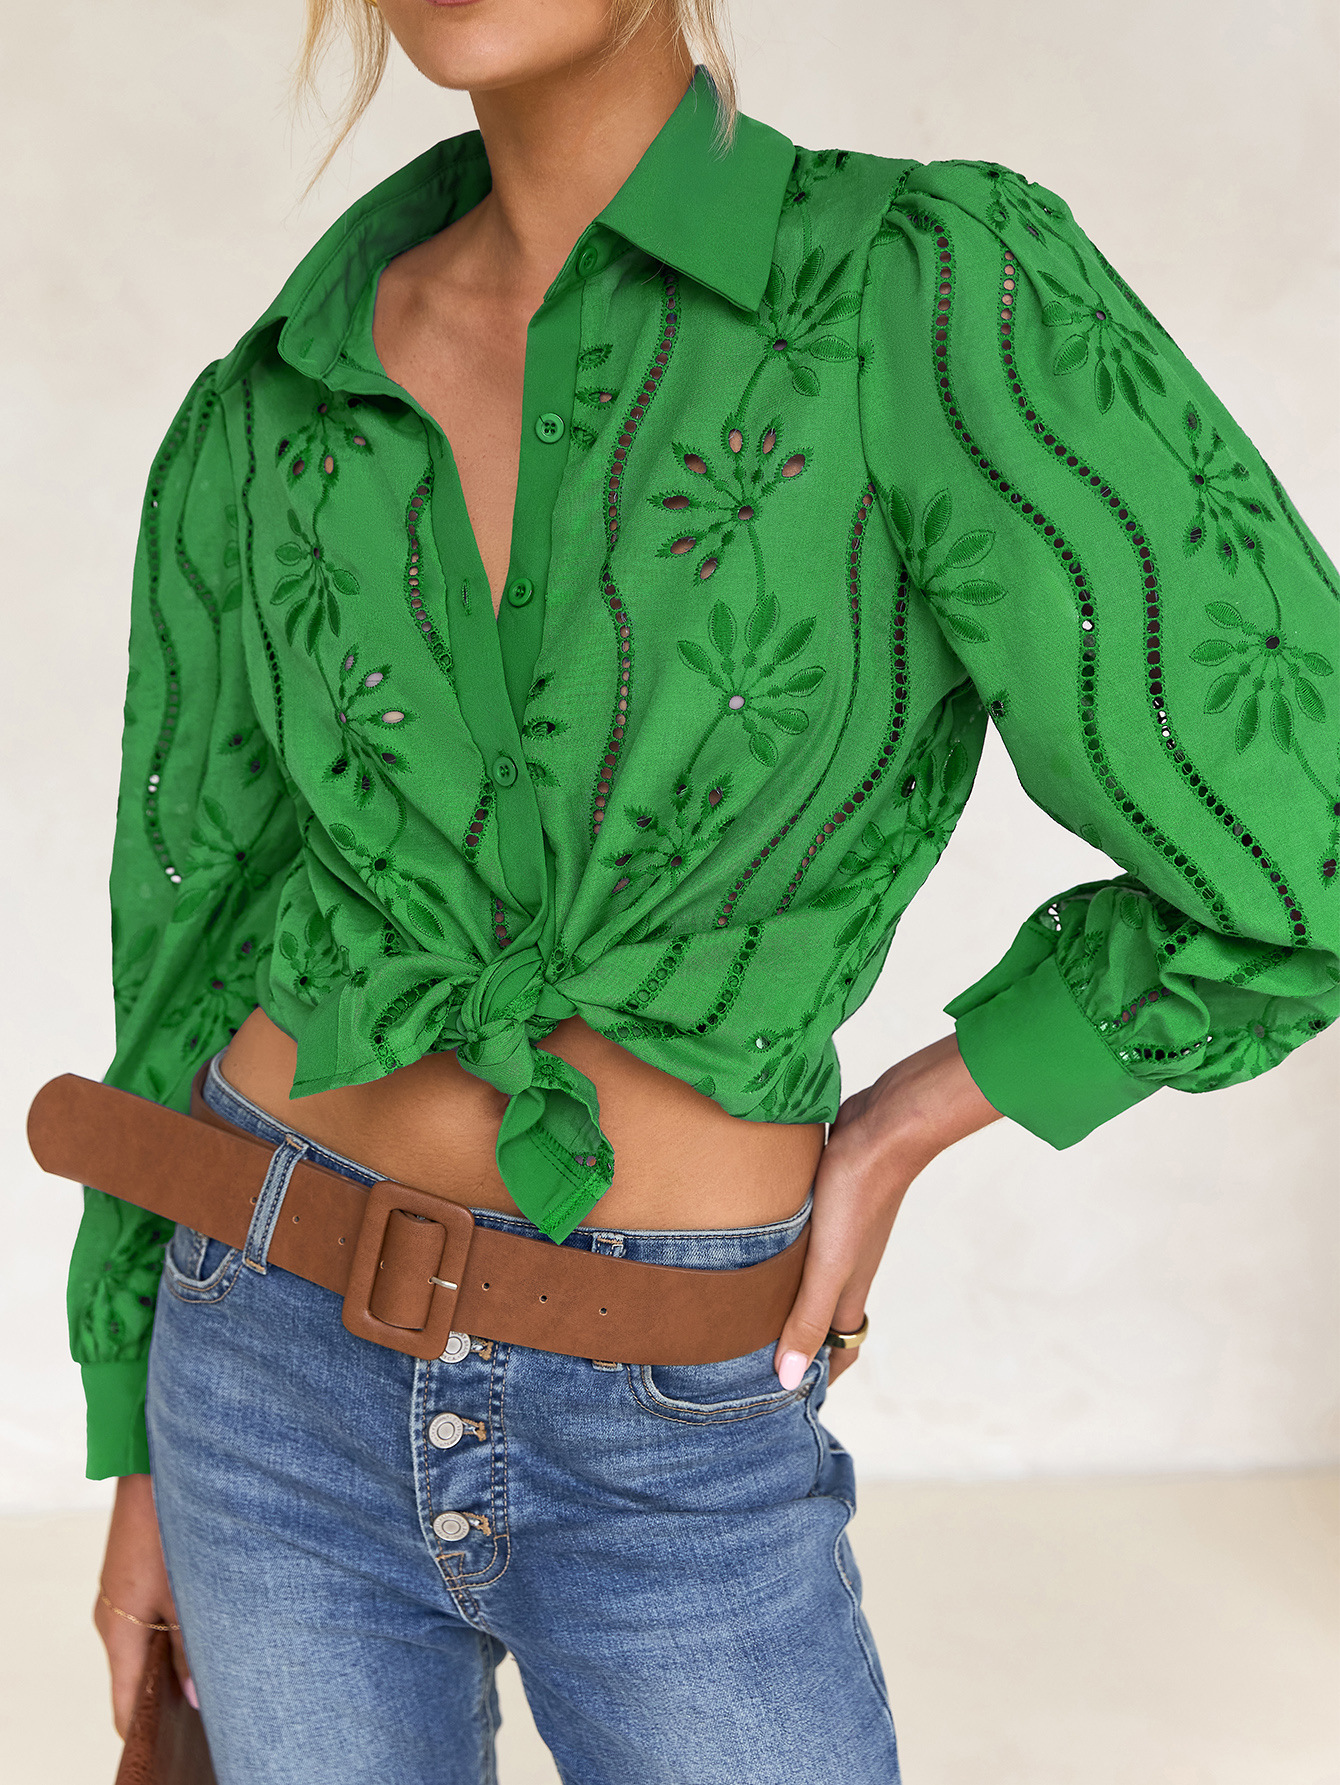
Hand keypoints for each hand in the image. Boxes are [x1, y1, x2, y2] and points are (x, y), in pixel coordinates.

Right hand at [95, 1473, 193, 1737]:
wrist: (150, 1470)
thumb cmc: (167, 1526)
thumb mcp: (187, 1594)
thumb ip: (190, 1649)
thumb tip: (197, 1699)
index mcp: (119, 1633)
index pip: (123, 1705)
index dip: (145, 1729)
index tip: (173, 1746)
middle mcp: (113, 1619)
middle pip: (134, 1678)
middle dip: (166, 1698)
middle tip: (210, 1711)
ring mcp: (122, 1597)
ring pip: (145, 1646)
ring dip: (172, 1660)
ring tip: (216, 1673)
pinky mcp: (134, 1576)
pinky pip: (149, 1618)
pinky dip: (171, 1632)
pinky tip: (204, 1630)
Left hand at [774, 1033, 1000, 1387]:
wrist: (882, 1129)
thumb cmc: (858, 1197)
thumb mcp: (827, 1266)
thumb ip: (806, 1318)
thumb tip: (788, 1379)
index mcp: (851, 1291)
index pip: (839, 1349)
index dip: (819, 1376)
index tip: (789, 1401)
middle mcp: (848, 1269)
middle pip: (823, 1317)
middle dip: (798, 1343)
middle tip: (752, 1360)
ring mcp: (840, 1236)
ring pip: (812, 1280)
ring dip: (788, 1299)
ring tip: (746, 1311)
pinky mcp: (828, 1207)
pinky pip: (805, 1245)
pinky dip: (786, 1259)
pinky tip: (758, 1249)